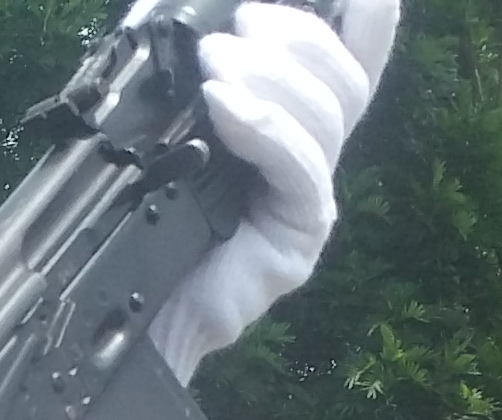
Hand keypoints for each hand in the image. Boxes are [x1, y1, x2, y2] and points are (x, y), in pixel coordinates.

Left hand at [148, 0, 398, 380]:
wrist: (133, 310)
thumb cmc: (145, 222)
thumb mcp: (169, 139)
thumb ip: (203, 88)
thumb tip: (210, 33)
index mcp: (291, 129)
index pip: (347, 66)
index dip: (369, 26)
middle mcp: (312, 161)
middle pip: (343, 83)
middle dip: (297, 38)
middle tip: (237, 26)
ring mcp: (311, 200)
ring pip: (326, 118)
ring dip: (271, 77)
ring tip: (216, 63)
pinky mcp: (299, 236)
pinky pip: (300, 169)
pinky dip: (264, 127)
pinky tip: (224, 106)